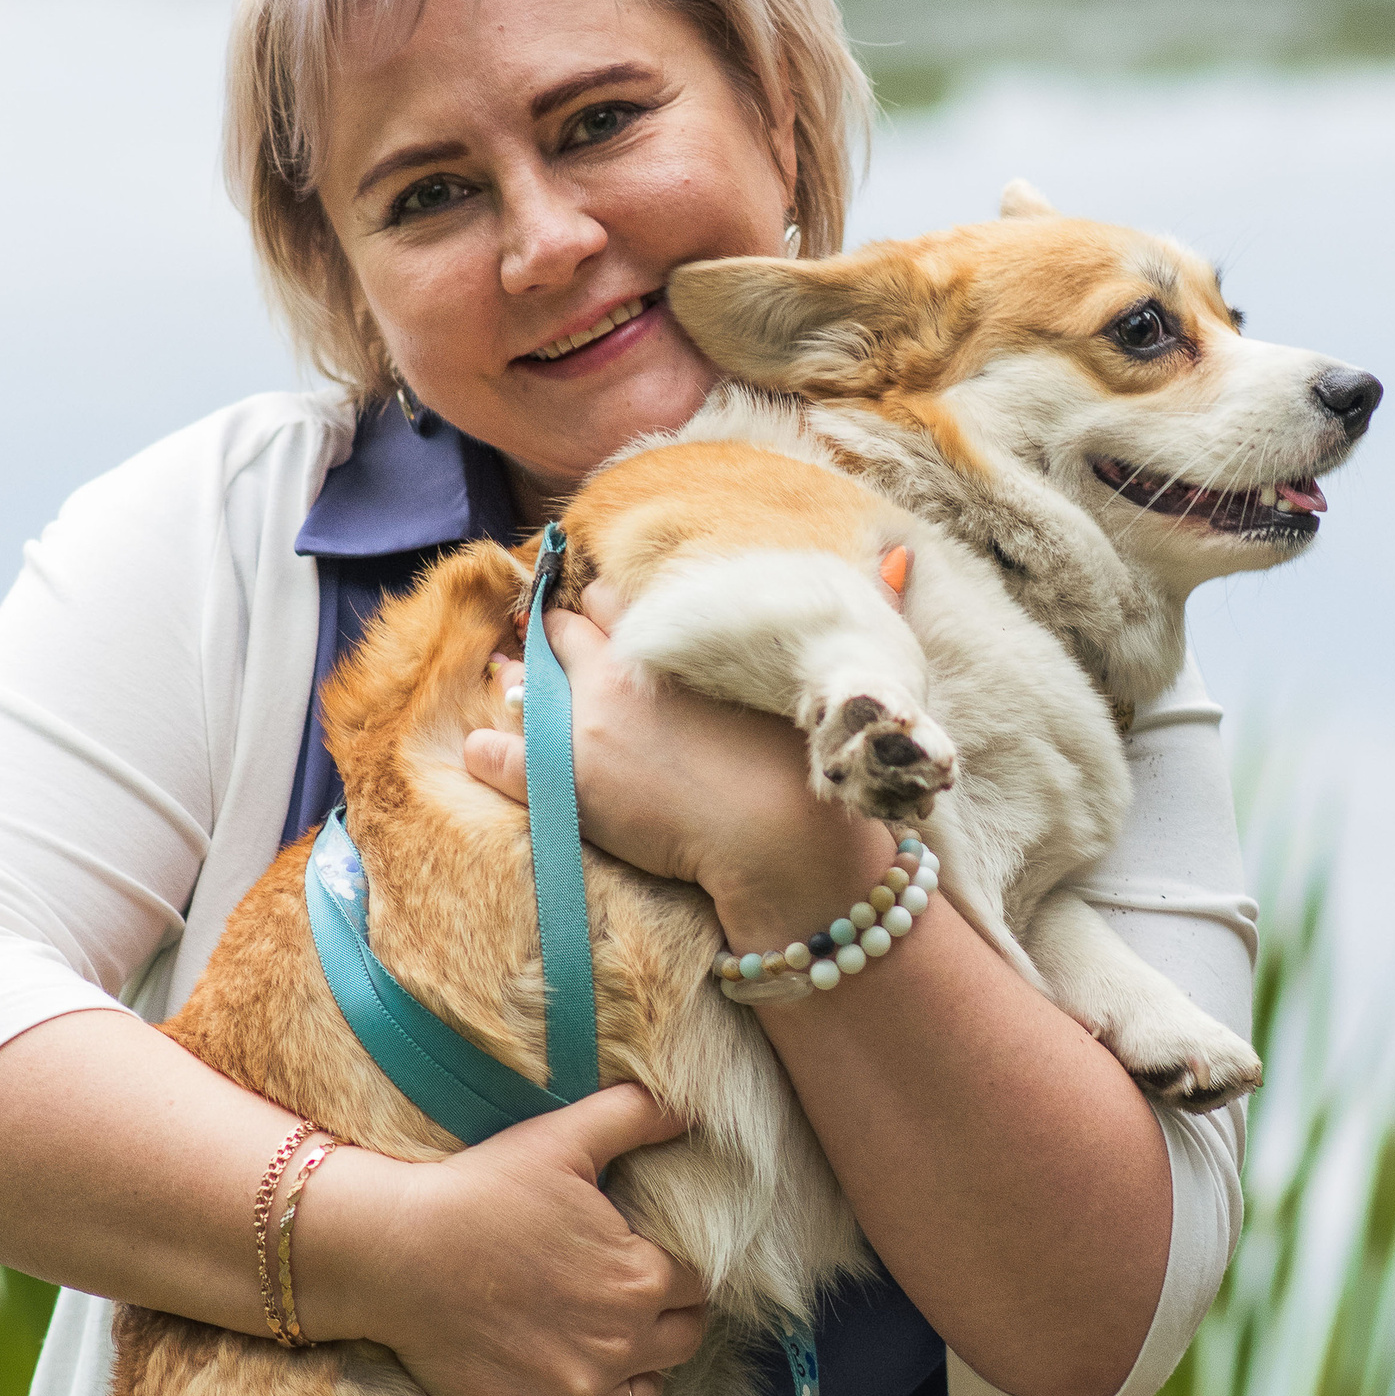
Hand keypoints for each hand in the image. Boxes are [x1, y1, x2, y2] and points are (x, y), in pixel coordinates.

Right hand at [289, 1084, 708, 1395]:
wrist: (394, 1254)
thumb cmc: (480, 1192)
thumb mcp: (562, 1138)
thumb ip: (636, 1117)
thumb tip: (691, 1107)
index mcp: (641, 1279)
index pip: (698, 1287)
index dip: (675, 1271)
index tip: (644, 1260)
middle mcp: (622, 1347)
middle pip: (681, 1345)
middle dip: (664, 1322)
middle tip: (623, 1301)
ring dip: (632, 1376)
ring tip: (596, 1346)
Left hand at [463, 601, 886, 930]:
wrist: (780, 843)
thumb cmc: (813, 764)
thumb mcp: (847, 675)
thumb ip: (873, 609)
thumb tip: (908, 552)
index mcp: (674, 643)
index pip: (616, 599)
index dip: (608, 607)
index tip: (605, 617)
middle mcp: (619, 675)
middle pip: (564, 631)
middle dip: (556, 634)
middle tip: (554, 648)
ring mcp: (583, 729)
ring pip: (525, 687)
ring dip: (521, 687)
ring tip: (516, 692)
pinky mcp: (563, 783)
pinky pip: (499, 756)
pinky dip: (490, 751)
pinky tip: (485, 748)